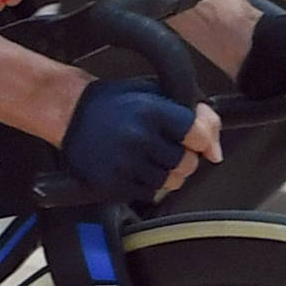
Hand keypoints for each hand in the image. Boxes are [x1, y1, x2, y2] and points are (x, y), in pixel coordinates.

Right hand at [61, 76, 222, 198]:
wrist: (71, 114)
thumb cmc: (115, 102)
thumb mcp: (155, 91)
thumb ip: (193, 113)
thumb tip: (215, 151)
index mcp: (151, 110)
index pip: (198, 135)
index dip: (200, 139)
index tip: (193, 139)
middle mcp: (139, 138)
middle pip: (187, 164)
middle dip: (183, 158)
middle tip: (166, 146)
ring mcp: (125, 163)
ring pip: (170, 182)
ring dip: (167, 172)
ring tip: (149, 156)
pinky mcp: (113, 183)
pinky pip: (148, 194)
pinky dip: (148, 184)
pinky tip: (136, 166)